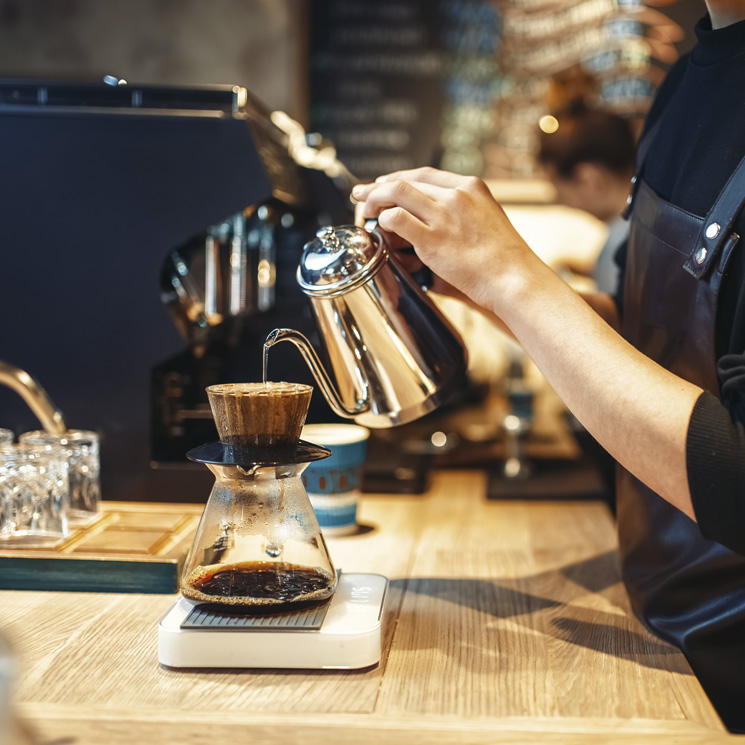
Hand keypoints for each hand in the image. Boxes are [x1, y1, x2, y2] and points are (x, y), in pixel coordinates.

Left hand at [351, 167, 533, 313]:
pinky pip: (395, 219)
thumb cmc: (503, 259)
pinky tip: (380, 229)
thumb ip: (463, 213)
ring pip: (396, 192)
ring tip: (364, 210)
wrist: (513, 277)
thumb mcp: (488, 220)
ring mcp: (443, 214)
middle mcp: (456, 195)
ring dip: (374, 200)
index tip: (384, 184)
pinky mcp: (432, 237)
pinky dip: (382, 221)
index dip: (399, 177)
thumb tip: (438, 218)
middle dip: (378, 187)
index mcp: (471, 187)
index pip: (425, 174)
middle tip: (361, 195)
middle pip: (406, 181)